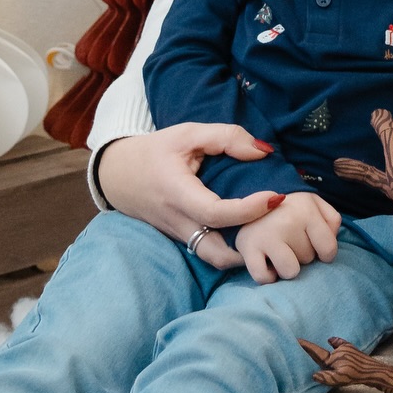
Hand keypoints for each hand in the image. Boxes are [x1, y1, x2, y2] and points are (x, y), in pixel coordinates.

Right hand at [96, 123, 285, 268]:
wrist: (117, 173)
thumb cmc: (156, 151)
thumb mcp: (188, 133)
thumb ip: (227, 137)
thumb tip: (264, 152)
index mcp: (177, 194)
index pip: (216, 214)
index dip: (249, 209)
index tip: (275, 196)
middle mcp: (177, 222)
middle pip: (216, 253)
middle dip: (249, 247)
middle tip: (275, 225)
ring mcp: (178, 235)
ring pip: (212, 259)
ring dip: (241, 253)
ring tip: (265, 231)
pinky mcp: (181, 238)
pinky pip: (207, 251)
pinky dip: (230, 247)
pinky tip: (248, 230)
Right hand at [235, 192, 340, 283]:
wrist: (251, 200)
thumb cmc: (290, 206)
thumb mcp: (315, 204)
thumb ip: (331, 220)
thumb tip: (330, 246)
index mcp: (307, 210)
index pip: (328, 249)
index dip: (325, 253)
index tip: (317, 246)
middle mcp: (287, 222)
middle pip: (308, 259)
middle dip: (302, 253)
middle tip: (291, 239)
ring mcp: (266, 236)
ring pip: (290, 272)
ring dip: (287, 266)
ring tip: (281, 251)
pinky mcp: (248, 248)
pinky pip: (264, 278)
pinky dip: (268, 276)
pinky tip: (268, 263)